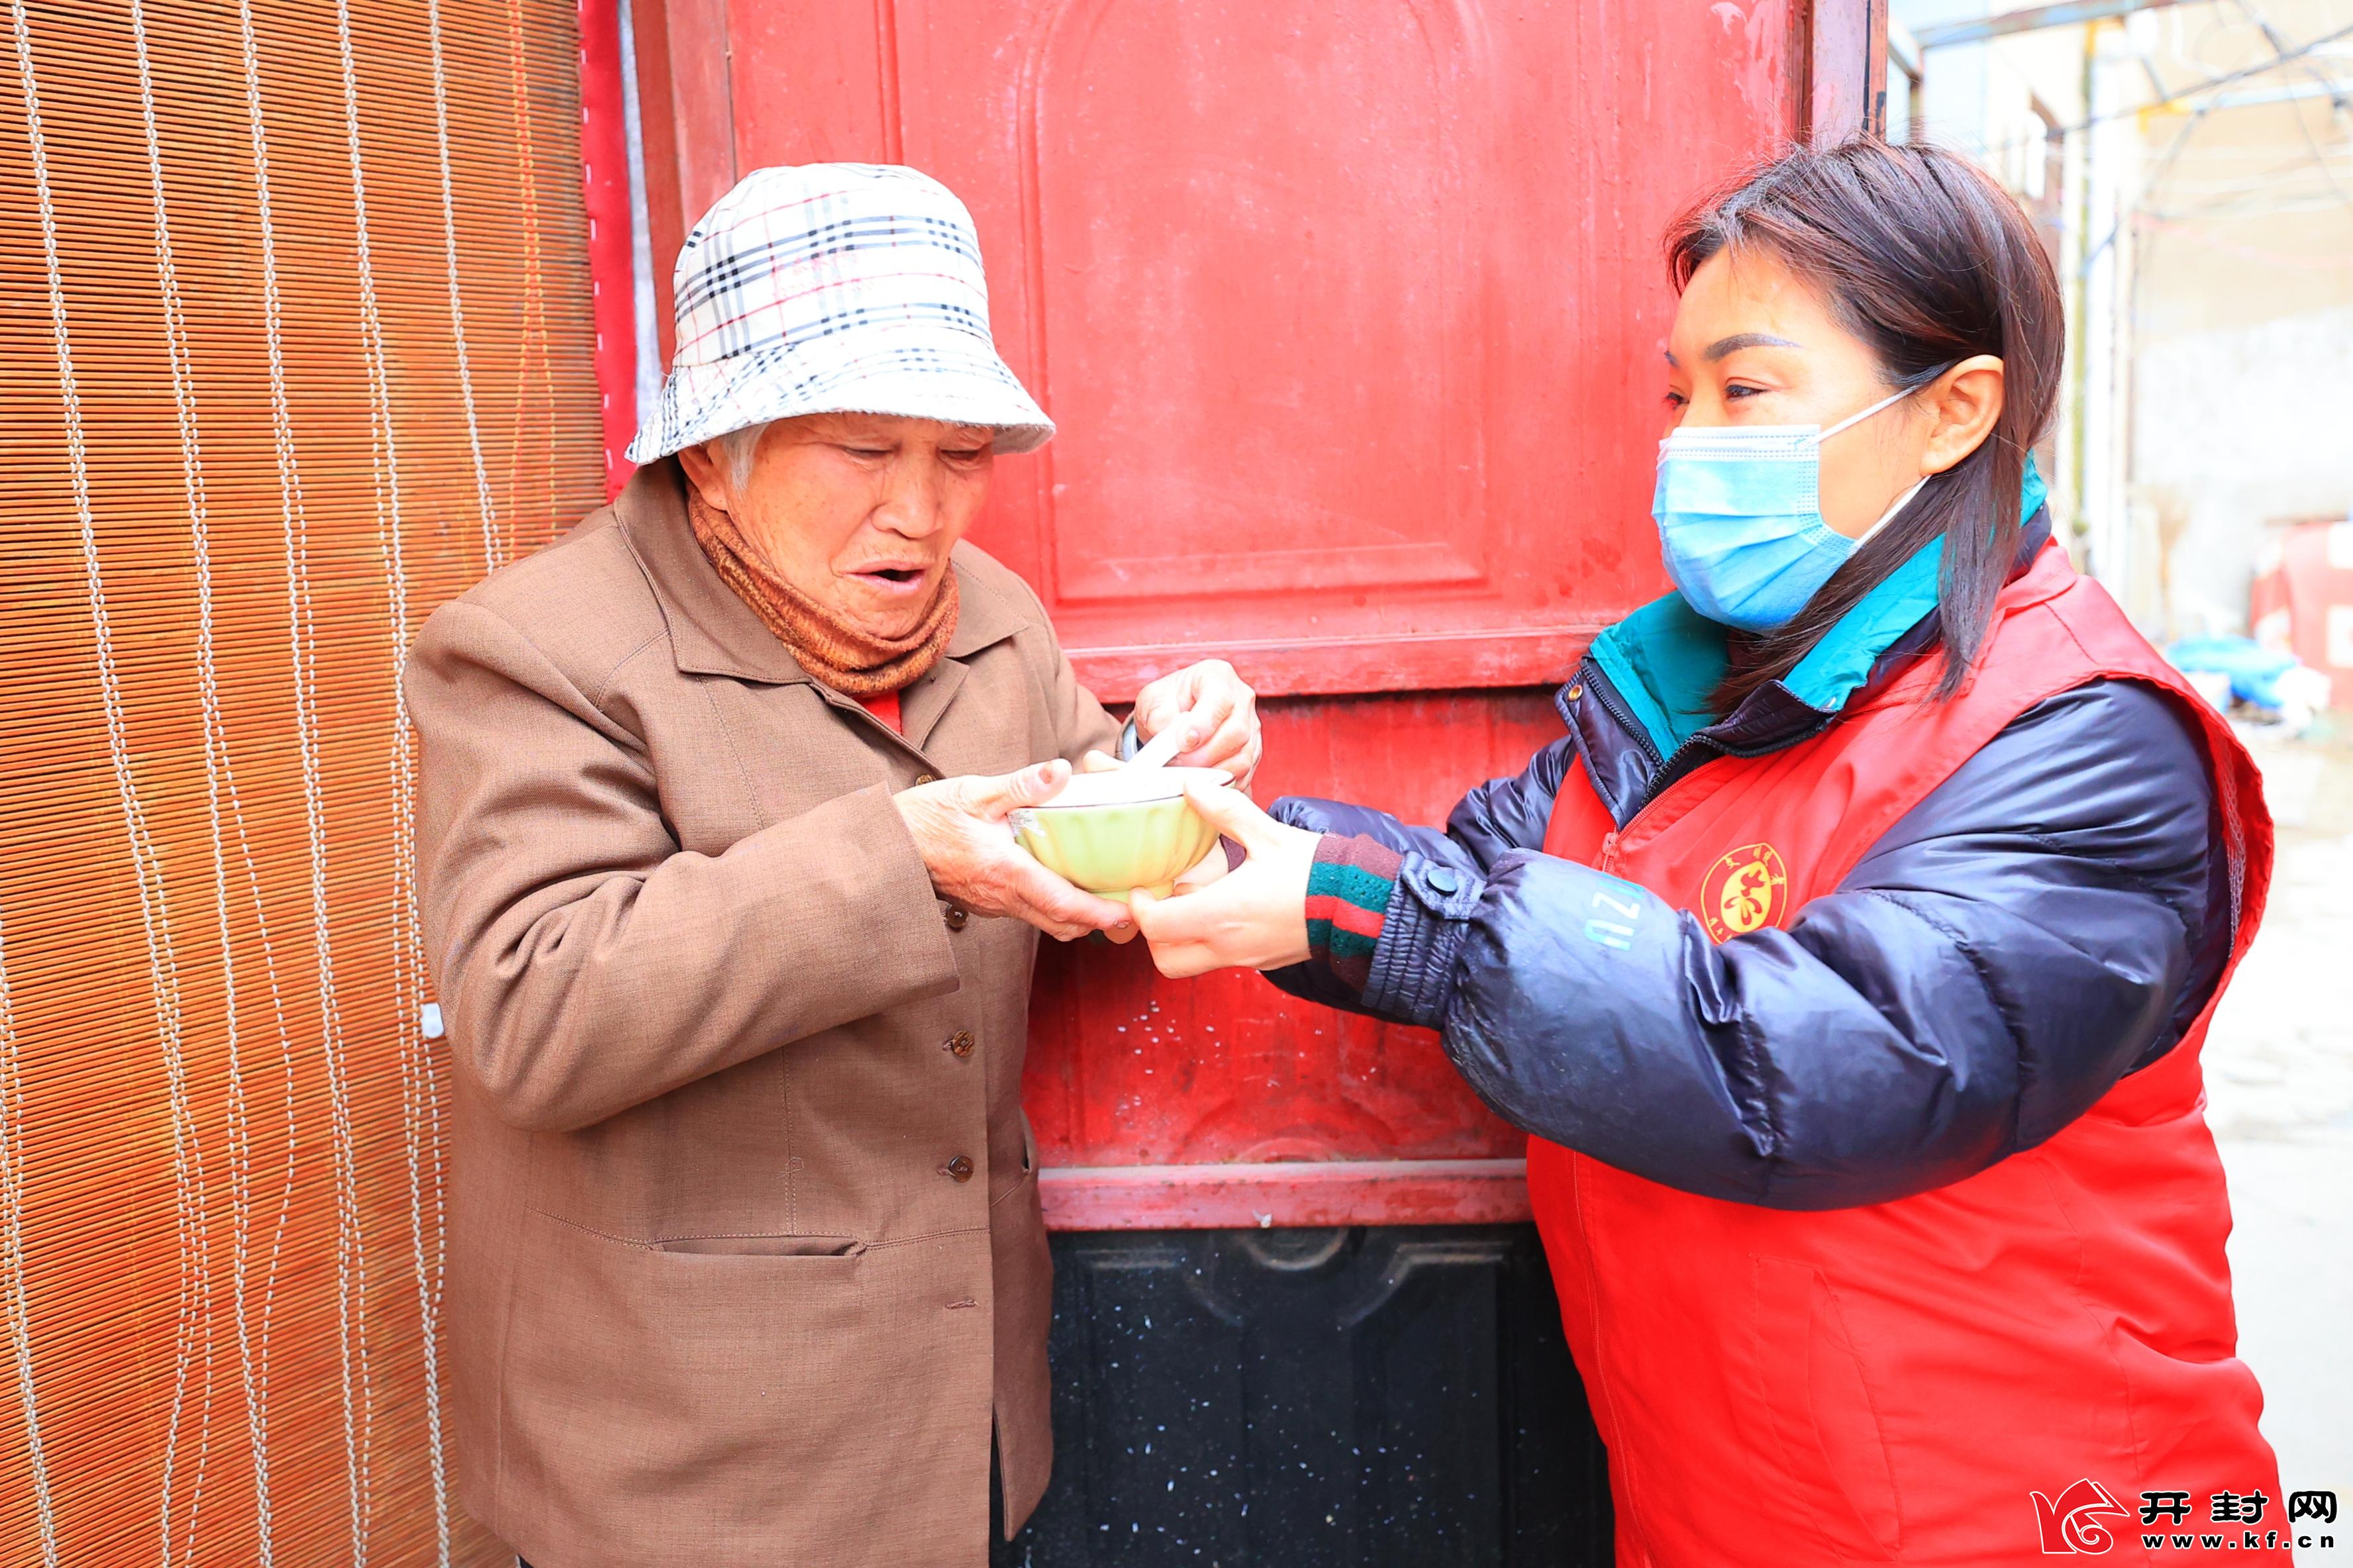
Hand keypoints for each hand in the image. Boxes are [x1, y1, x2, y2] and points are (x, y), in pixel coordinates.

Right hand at [895, 761, 1136, 942]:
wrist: (887, 845)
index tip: (1127, 913)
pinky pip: (1027, 914)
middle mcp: (1002, 897)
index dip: (1099, 914)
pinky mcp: (985, 903)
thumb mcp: (975, 791)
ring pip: (1045, 922)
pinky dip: (1053, 908)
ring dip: (1076, 918)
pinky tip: (1064, 885)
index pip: (1062, 904)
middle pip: (1061, 924)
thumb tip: (1061, 771)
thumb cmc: (927, 817)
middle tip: (1129, 911)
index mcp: (1005, 872)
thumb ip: (1022, 784)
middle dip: (1097, 923)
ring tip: (1105, 900)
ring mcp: (992, 905)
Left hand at [1129, 782, 1316, 976]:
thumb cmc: (1315, 871)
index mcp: (1222, 914)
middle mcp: (1228, 945)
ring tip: (1197, 900)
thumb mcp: (1268, 834)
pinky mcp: (1260, 962)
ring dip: (1181, 938)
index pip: (1156, 927)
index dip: (1140, 908)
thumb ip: (1225, 810)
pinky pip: (1219, 958)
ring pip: (1191, 963)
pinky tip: (1225, 906)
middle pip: (1165, 959)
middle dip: (1154, 933)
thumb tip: (1190, 786)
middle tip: (1162, 900)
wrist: (1360, 905)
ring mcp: (1244, 959)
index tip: (1144, 887)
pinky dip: (1208, 938)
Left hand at [1131, 660, 1260, 784]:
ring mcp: (1251, 726)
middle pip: (1237, 732)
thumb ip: (1157, 713)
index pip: (1221, 699)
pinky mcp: (1252, 751)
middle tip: (1176, 763)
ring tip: (1185, 772)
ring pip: (1243, 757)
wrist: (1175, 715)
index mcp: (1217, 676)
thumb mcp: (1152, 699)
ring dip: (1211, 772)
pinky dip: (1220, 783)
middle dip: (1203, 755)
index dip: (1203, 724)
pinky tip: (1200, 781)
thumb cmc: (1167, 703)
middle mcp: (1241, 699)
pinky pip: (1244, 774)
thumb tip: (1166, 731)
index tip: (1182, 742)